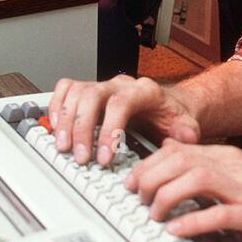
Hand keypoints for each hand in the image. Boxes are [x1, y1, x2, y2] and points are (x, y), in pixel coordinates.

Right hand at [49, 75, 200, 164]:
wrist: (167, 105)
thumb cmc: (171, 116)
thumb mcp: (185, 125)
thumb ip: (186, 131)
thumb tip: (185, 137)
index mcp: (144, 91)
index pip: (120, 103)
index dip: (109, 130)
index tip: (104, 156)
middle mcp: (120, 85)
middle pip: (92, 96)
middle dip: (82, 128)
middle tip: (81, 157)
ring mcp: (103, 86)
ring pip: (76, 92)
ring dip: (66, 121)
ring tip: (64, 147)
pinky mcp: (89, 91)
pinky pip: (66, 89)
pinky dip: (57, 106)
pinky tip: (56, 126)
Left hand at [126, 138, 241, 241]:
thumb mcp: (235, 178)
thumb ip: (203, 164)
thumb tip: (169, 148)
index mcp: (228, 157)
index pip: (178, 150)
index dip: (148, 164)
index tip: (131, 182)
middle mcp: (236, 167)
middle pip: (183, 159)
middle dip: (152, 178)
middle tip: (137, 199)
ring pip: (198, 178)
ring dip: (168, 196)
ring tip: (154, 214)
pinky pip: (221, 214)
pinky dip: (194, 221)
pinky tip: (177, 230)